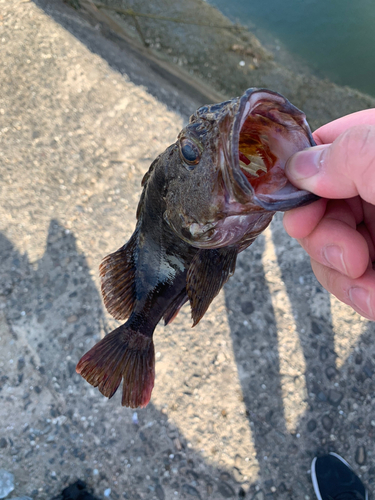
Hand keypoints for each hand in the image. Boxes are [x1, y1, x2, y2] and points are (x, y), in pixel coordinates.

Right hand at [283, 109, 374, 320]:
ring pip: (329, 247)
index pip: (330, 147)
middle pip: (320, 204)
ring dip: (339, 272)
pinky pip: (351, 279)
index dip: (305, 173)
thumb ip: (349, 156)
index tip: (295, 200)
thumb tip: (300, 167)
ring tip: (365, 281)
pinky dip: (358, 293)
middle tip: (345, 251)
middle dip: (321, 234)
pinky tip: (373, 298)